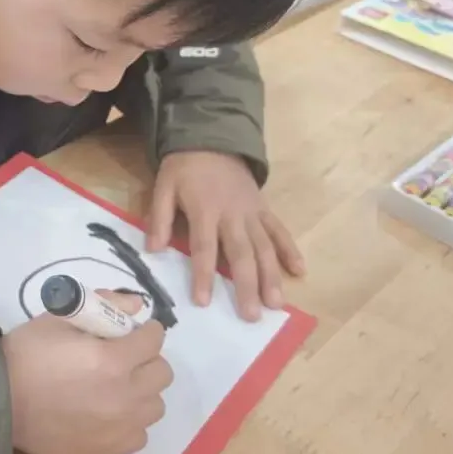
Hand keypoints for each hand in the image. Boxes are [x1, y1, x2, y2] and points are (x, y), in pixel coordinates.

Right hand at [3, 292, 172, 453]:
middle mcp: (124, 396)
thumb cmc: (27, 354)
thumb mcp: (59, 317)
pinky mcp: (108, 450)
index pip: (154, 340)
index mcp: (112, 360)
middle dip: (147, 360)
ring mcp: (118, 427)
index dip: (146, 331)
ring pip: (154, 406)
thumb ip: (103, 305)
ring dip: (142, 392)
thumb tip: (136, 305)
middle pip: (162, 374)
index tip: (135, 331)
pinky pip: (139, 435)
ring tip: (118, 388)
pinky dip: (130, 422)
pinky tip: (109, 413)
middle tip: (125, 358)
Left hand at [146, 151, 303, 320]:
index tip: (203, 301)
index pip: (204, 248)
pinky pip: (279, 230)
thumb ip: (159, 217)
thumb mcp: (163, 186)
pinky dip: (290, 249)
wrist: (212, 137)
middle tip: (251, 315)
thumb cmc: (184, 167)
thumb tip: (153, 249)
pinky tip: (300, 270)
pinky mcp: (264, 208)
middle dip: (247, 286)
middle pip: (242, 254)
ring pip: (265, 247)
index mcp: (205, 210)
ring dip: (272, 276)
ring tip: (276, 303)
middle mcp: (233, 215)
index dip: (203, 275)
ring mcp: (252, 212)